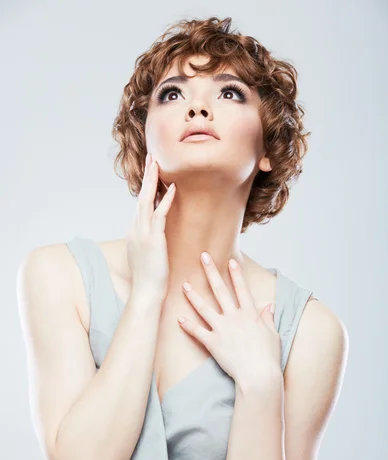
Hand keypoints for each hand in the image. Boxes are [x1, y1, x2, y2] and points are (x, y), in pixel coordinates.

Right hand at [126, 153, 175, 299]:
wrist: (146, 293)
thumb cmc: (149, 279)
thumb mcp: (147, 256)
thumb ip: (149, 243)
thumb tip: (155, 238)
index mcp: (135, 232)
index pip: (141, 204)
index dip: (146, 187)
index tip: (151, 172)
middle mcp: (136, 229)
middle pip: (141, 197)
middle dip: (146, 177)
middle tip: (151, 157)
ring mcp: (143, 233)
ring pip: (147, 201)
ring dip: (153, 181)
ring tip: (157, 163)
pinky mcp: (153, 240)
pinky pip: (160, 215)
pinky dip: (166, 200)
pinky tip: (172, 187)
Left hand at [177, 252, 281, 383]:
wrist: (258, 376)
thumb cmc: (268, 358)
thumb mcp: (273, 335)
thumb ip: (268, 319)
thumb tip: (269, 306)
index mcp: (250, 314)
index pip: (242, 289)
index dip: (236, 274)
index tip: (230, 261)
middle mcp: (235, 317)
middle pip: (220, 290)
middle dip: (211, 272)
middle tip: (203, 257)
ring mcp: (222, 329)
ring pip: (204, 308)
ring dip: (193, 295)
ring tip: (184, 285)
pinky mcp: (213, 343)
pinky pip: (197, 332)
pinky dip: (188, 326)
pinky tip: (178, 318)